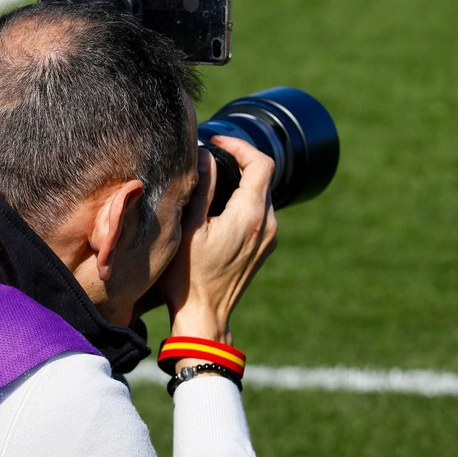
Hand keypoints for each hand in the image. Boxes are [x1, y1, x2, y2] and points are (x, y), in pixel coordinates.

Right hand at [155, 137, 276, 352]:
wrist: (204, 315)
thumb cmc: (189, 275)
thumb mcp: (188, 227)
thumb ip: (201, 187)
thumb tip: (205, 155)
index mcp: (250, 214)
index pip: (260, 162)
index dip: (239, 145)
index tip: (216, 141)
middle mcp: (267, 224)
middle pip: (263, 176)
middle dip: (239, 160)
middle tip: (210, 155)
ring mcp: (268, 237)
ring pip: (262, 194)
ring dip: (241, 180)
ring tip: (211, 178)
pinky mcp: (264, 248)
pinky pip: (260, 212)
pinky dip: (244, 199)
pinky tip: (219, 206)